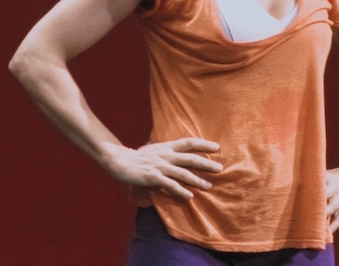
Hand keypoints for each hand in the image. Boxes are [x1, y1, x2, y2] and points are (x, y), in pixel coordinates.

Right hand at [105, 138, 222, 199]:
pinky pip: (170, 185)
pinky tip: (189, 196)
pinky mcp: (153, 177)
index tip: (217, 147)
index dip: (203, 144)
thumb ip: (166, 152)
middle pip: (190, 158)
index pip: (188, 143)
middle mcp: (166, 155)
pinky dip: (180, 191)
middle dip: (206, 163)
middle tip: (220, 168)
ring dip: (197, 180)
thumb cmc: (136, 157)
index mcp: (166, 147)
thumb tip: (177, 153)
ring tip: (209, 186)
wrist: (119, 160)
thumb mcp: (154, 150)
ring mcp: (160, 166)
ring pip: (183, 173)